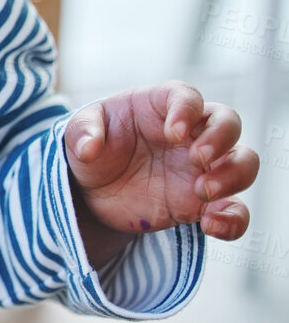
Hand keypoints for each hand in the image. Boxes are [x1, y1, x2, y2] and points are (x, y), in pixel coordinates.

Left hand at [64, 81, 258, 263]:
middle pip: (229, 123)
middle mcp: (190, 134)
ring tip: (202, 191)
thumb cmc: (94, 147)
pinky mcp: (203, 203)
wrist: (95, 190)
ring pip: (243, 162)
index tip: (174, 132)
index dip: (187, 110)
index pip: (187, 96)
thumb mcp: (78, 133)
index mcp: (160, 107)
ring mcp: (201, 168)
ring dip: (233, 176)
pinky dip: (234, 219)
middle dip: (220, 140)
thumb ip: (82, 133)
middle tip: (196, 159)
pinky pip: (235, 210)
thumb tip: (89, 147)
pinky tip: (210, 225)